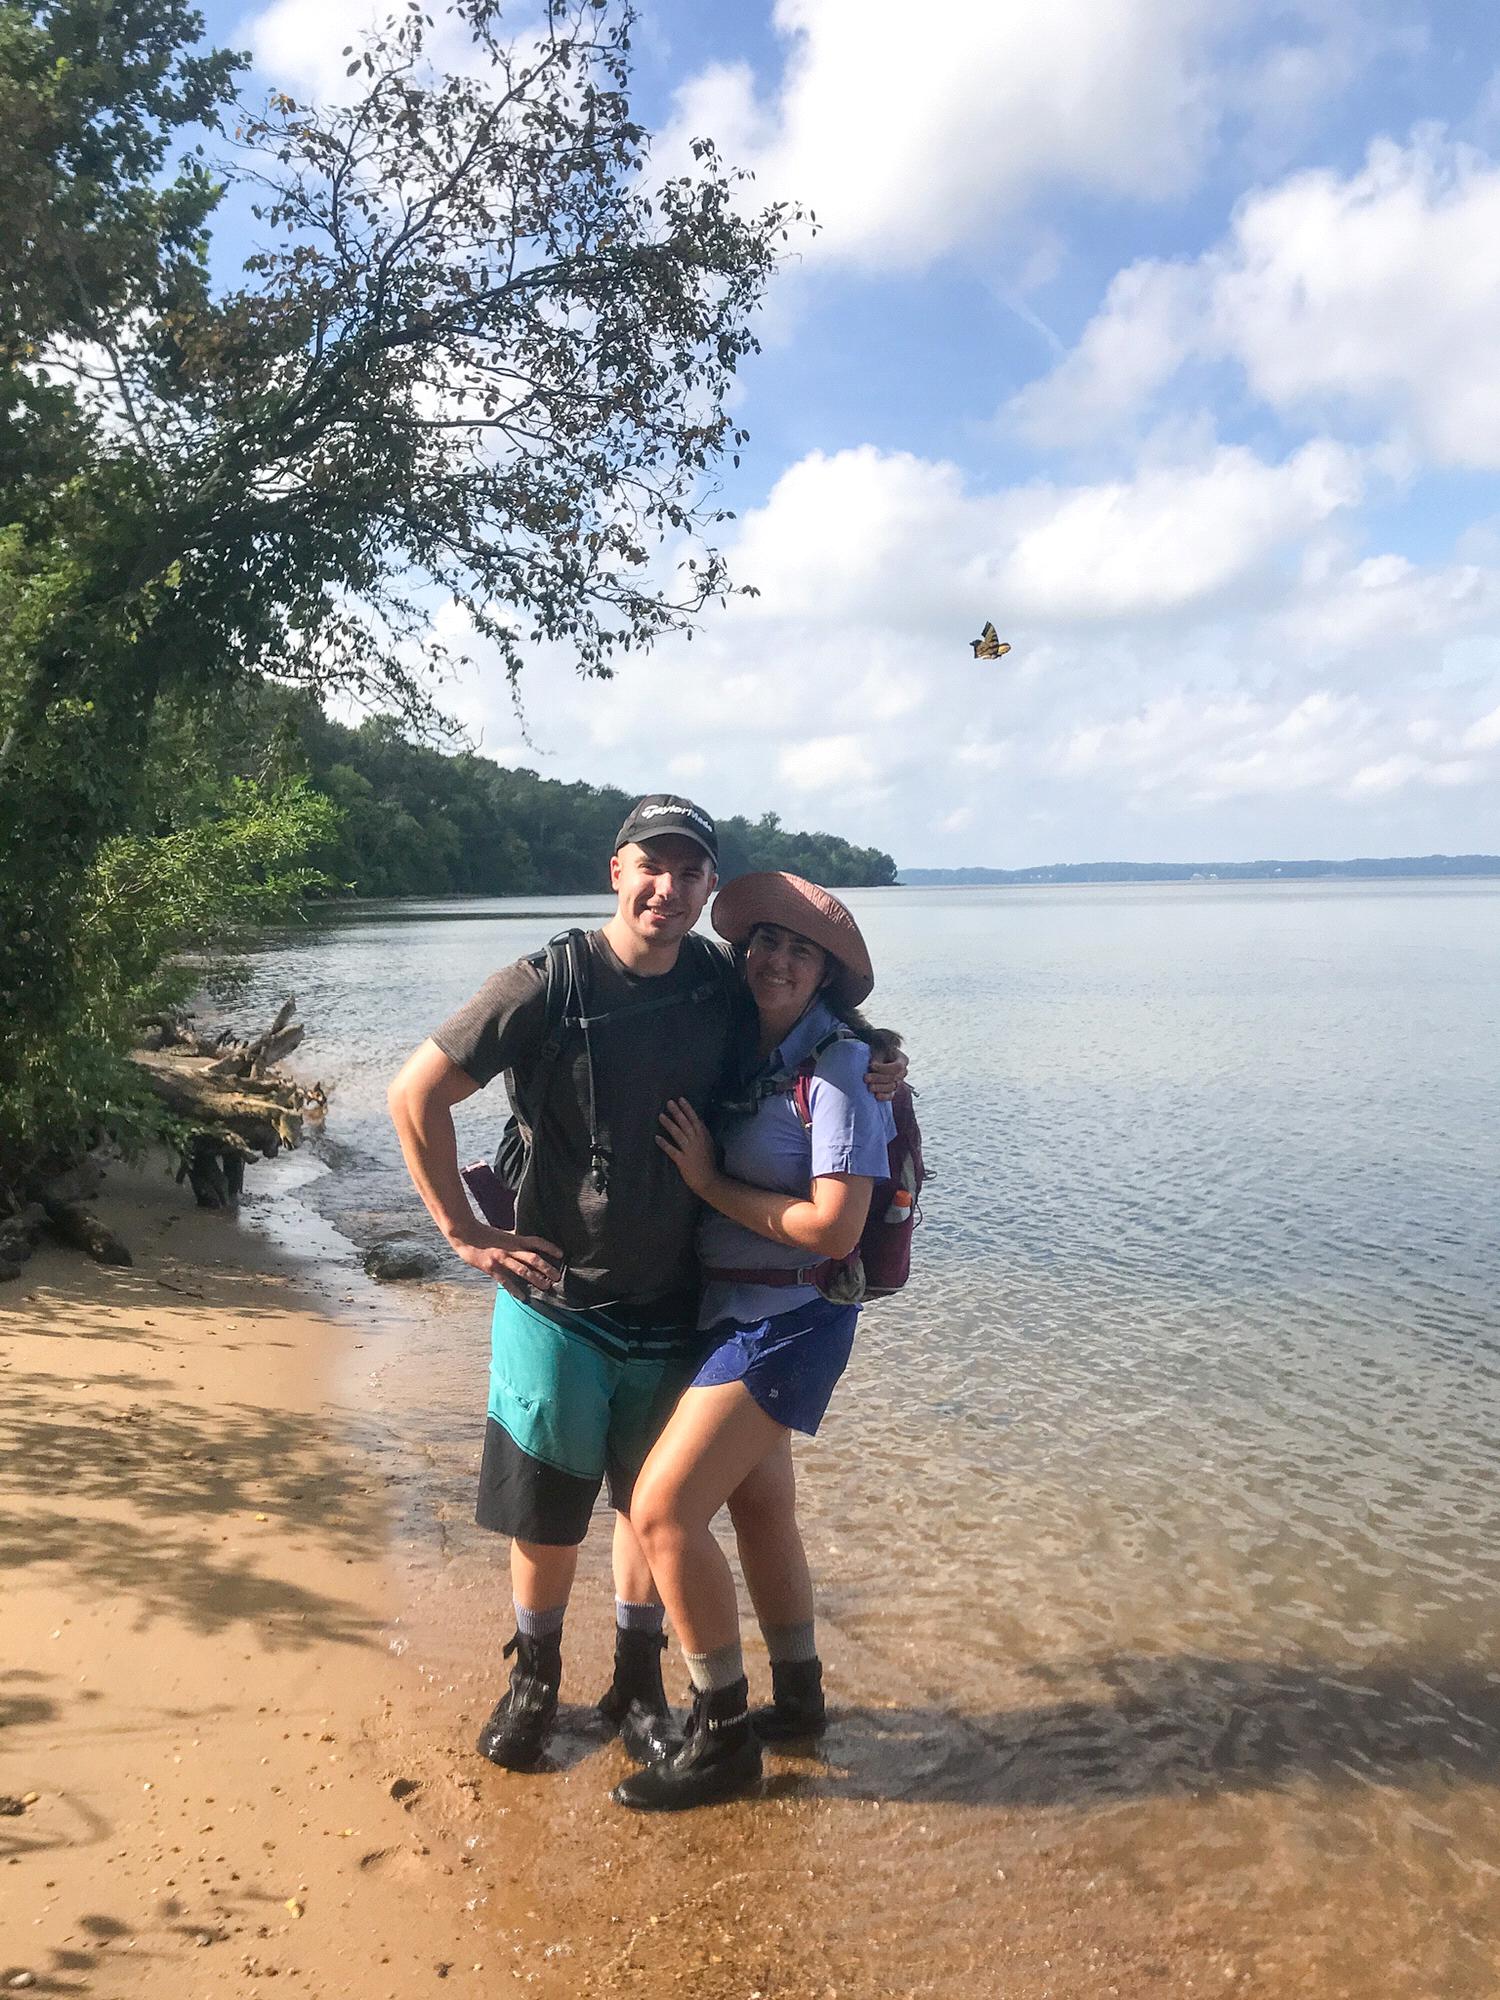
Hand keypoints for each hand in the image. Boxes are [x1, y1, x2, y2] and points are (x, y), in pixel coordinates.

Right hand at [445, 1221, 563, 1296]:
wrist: (465, 1234)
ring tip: (546, 1287)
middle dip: (547, 1268)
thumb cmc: (485, 1234)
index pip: (537, 1242)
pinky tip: (523, 1297)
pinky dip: (515, 1290)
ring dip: (536, 1279)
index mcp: (514, 1239)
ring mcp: (501, 1259)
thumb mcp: (503, 1234)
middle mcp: (510, 1249)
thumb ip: (516, 1238)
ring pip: (522, 1270)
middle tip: (558, 1277)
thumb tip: (529, 1242)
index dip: (550, 1247)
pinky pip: (506, 1281)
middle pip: (533, 1258)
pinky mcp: (491, 1268)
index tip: (561, 1254)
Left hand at [656, 1098, 718, 1196]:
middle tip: (669, 1102)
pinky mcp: (682, 1160)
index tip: (681, 1099)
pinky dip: (664, 1144)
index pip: (695, 1119)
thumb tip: (698, 1122)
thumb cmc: (710, 1164)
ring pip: (678, 1134)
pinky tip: (656, 1138)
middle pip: (685, 1123)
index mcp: (704, 1137)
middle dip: (677, 1112)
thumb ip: (703, 1134)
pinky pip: (671, 1150)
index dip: (688, 1109)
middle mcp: (696, 1141)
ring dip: (669, 1124)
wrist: (709, 1180)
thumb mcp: (710, 1145)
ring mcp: (689, 1150)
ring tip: (661, 1116)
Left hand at [865, 1048, 908, 1101]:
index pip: (897, 1067)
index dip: (884, 1068)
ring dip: (879, 1087)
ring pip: (892, 1087)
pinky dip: (884, 1097)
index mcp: (902, 1060)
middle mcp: (903, 1072)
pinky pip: (890, 1096)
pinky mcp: (893, 1091)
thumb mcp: (879, 1052)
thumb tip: (872, 1066)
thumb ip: (877, 1059)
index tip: (872, 1066)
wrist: (879, 1061)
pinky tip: (876, 1096)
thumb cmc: (879, 1054)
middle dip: (878, 1078)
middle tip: (865, 1078)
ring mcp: (899, 1082)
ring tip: (869, 1087)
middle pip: (893, 1078)